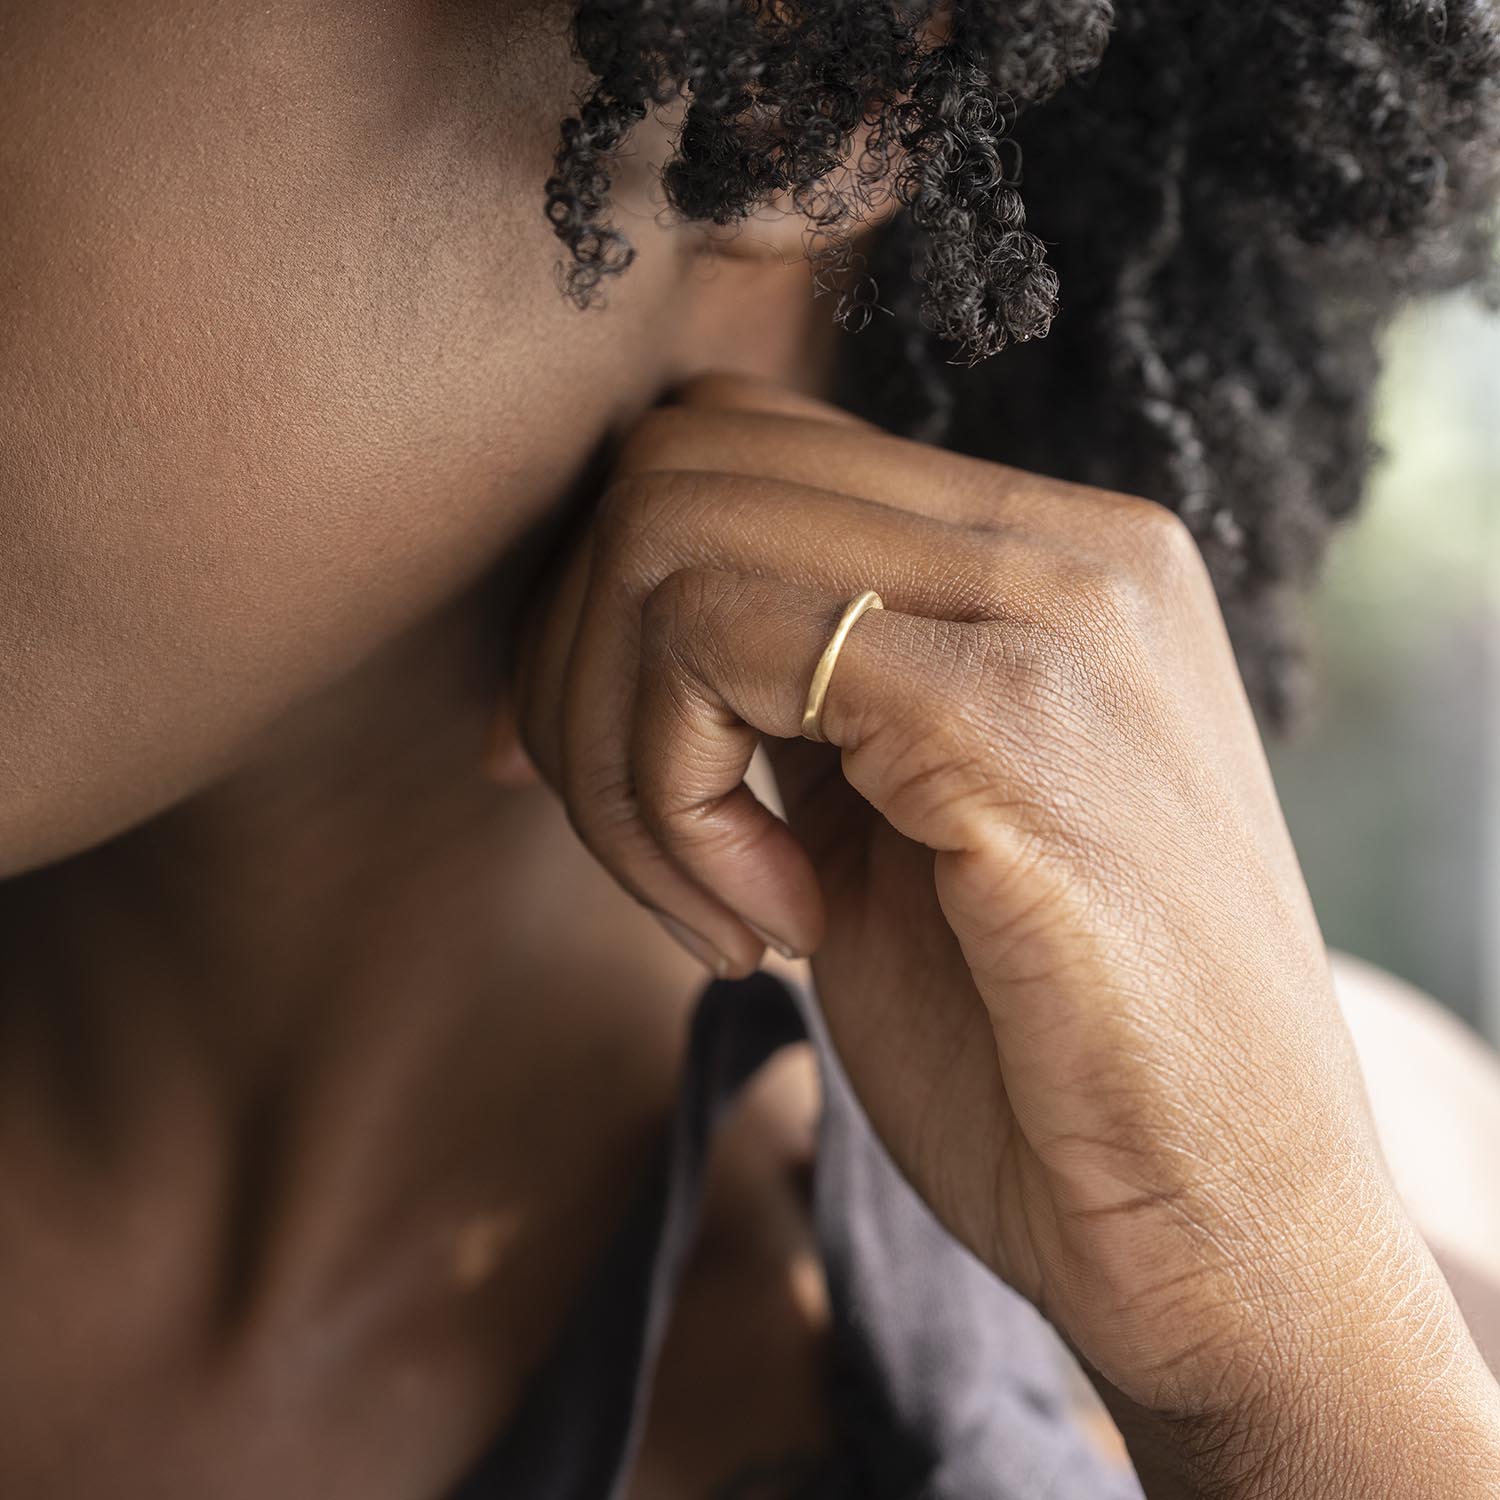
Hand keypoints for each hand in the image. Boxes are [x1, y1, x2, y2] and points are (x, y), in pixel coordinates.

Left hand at [506, 374, 1499, 1489]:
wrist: (1224, 1229)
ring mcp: (1053, 608)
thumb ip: (800, 693)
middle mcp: (1068, 539)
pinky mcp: (1009, 713)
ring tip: (719, 907)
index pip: (739, 448)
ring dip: (620, 752)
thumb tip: (611, 620)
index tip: (576, 764)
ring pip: (667, 538)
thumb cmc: (1045, 1050)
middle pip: (678, 463)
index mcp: (1050, 552)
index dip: (602, 603)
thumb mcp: (900, 822)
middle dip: (579, 668)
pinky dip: (670, 803)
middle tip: (644, 846)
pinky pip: (707, 647)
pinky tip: (772, 930)